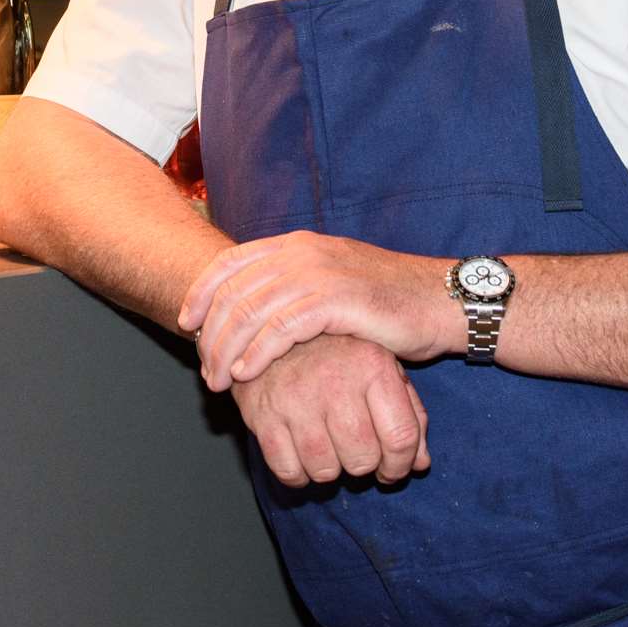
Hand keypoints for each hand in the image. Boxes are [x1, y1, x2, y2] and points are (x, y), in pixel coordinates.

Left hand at [179, 230, 453, 390]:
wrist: (440, 301)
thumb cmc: (387, 302)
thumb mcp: (333, 284)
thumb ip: (294, 288)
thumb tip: (254, 309)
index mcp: (297, 245)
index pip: (231, 263)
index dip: (202, 293)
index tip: (187, 325)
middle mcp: (303, 252)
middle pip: (235, 290)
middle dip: (212, 333)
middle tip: (205, 370)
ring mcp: (320, 273)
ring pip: (252, 310)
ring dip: (229, 349)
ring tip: (220, 381)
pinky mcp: (337, 299)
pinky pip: (282, 327)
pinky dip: (258, 352)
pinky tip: (248, 374)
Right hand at [234, 334, 429, 486]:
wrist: (270, 328)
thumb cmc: (336, 354)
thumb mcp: (380, 367)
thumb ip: (408, 413)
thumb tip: (420, 464)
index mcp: (373, 364)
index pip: (401, 436)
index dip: (400, 465)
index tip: (391, 469)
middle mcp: (336, 379)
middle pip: (363, 459)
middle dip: (362, 465)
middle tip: (353, 451)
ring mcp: (296, 397)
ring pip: (326, 470)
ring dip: (329, 469)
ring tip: (326, 447)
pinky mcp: (263, 413)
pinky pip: (288, 471)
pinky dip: (297, 474)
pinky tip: (300, 454)